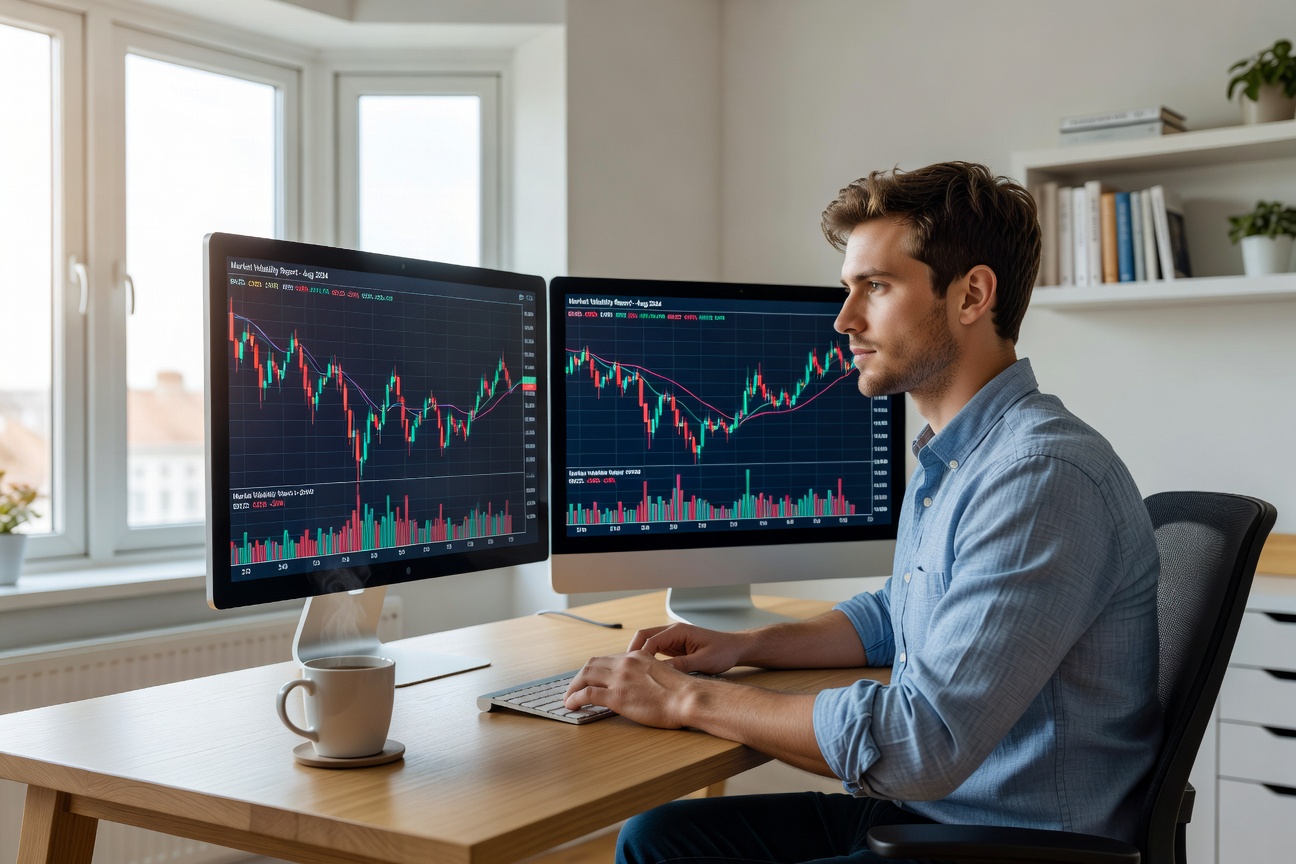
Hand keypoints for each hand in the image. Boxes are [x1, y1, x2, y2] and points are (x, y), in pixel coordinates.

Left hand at [563, 650, 703, 728]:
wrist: (688, 698)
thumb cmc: (682, 692)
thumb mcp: (662, 673)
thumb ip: (647, 674)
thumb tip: (639, 685)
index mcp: (637, 656)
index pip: (608, 659)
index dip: (595, 670)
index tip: (590, 679)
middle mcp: (625, 663)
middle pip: (592, 664)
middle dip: (580, 676)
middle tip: (574, 688)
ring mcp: (620, 678)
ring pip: (585, 675)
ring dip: (573, 687)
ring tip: (568, 698)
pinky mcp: (617, 696)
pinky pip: (587, 694)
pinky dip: (575, 698)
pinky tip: (571, 705)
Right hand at [628, 623, 747, 673]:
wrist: (735, 648)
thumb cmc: (723, 651)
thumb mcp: (704, 660)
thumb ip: (683, 665)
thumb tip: (662, 672)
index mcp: (679, 631)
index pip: (651, 639)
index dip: (640, 654)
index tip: (634, 669)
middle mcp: (673, 632)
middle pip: (644, 637)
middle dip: (632, 652)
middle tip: (625, 669)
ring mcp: (672, 639)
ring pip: (647, 644)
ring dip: (638, 656)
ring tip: (631, 672)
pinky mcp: (674, 647)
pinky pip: (655, 651)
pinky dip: (647, 660)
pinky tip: (644, 673)